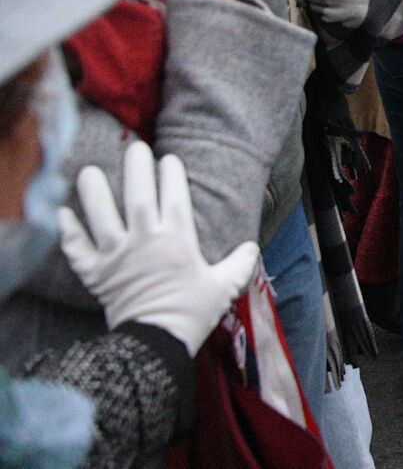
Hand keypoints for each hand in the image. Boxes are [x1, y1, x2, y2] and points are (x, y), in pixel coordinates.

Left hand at [58, 142, 259, 356]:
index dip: (171, 174)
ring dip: (93, 192)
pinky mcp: (95, 273)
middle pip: (137, 196)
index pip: (174, 197)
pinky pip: (76, 249)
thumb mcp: (224, 286)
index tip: (169, 158)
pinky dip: (68, 231)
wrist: (156, 342)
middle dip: (136, 169)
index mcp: (176, 240)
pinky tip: (62, 213)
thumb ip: (240, 263)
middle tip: (135, 147)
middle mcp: (144, 241)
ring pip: (101, 216)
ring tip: (89, 170)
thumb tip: (252, 247)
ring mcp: (116, 256)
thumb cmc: (192, 312)